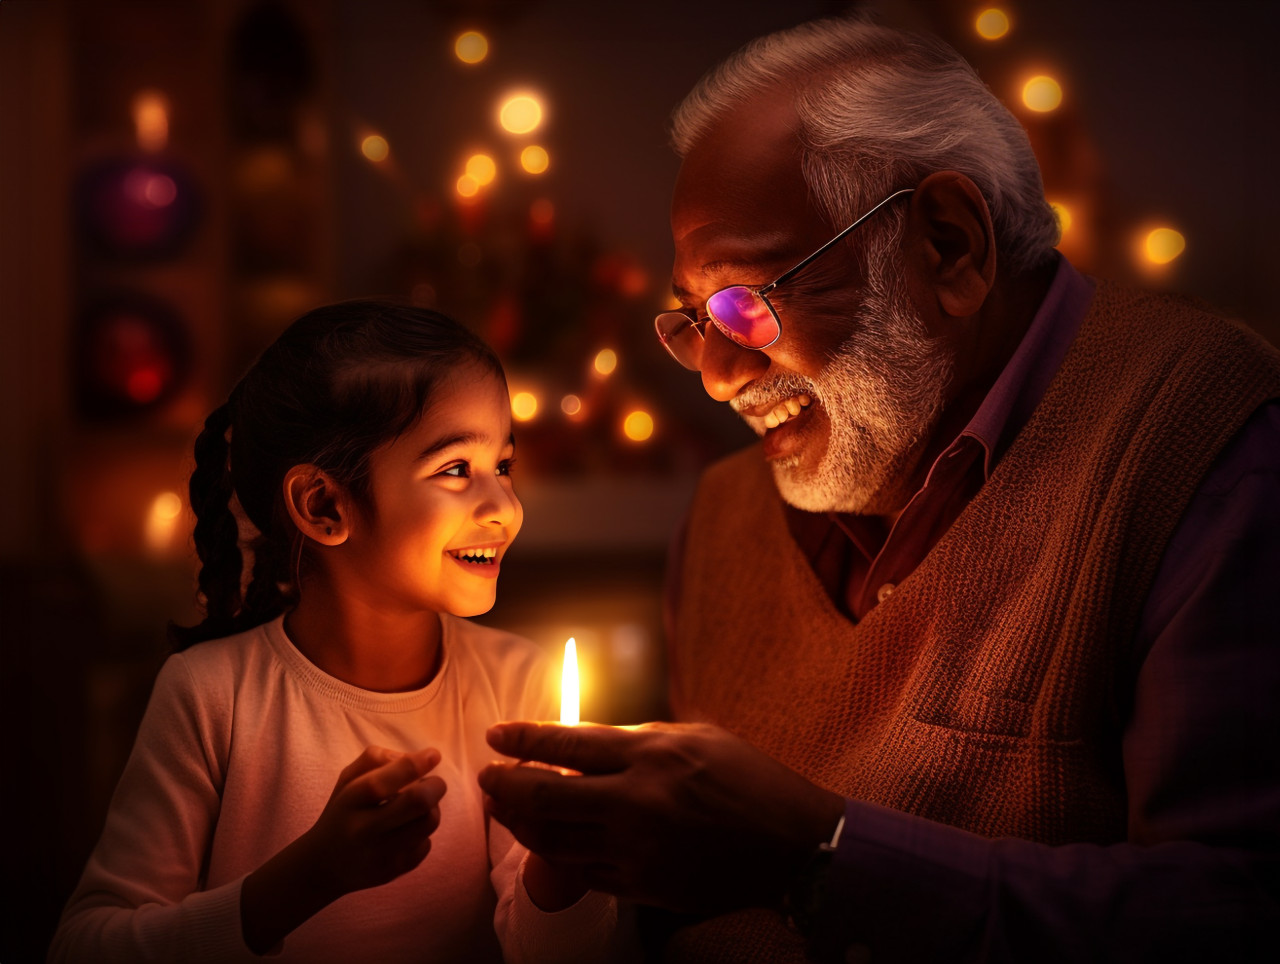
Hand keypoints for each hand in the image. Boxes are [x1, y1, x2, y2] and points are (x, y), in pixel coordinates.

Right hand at [304, 744, 447, 898]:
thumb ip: (375, 758)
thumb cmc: (343, 811)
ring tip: (419, 805)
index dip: (416, 764)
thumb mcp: (347, 779)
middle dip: (436, 786)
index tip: (433, 755)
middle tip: (434, 782)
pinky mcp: (394, 871)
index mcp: (350, 801)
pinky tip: (407, 829)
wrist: (324, 865)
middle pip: (418, 802)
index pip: (386, 781)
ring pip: (429, 822)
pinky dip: (423, 831)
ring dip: (432, 807)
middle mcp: (363, 830)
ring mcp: (380, 854)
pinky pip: (426, 843)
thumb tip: (415, 758)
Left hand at [479, 722, 843, 912]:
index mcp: (650, 755)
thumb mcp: (693, 737)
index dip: (521, 738)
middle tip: (486, 777)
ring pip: (553, 839)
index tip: (497, 735)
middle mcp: (636, 802)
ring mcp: (637, 850)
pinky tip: (551, 841)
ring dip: (520, 822)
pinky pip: (583, 873)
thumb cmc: (747, 779)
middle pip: (543, 794)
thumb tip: (581, 744)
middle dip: (503, 784)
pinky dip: (561, 855)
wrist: (792, 844)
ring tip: (507, 808)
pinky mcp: (642, 886)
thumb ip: (634, 741)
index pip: (565, 742)